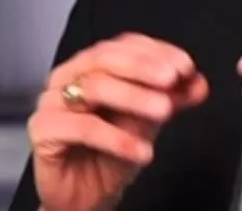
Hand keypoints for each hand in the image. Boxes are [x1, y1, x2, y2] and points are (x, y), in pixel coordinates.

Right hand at [28, 33, 208, 210]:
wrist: (86, 196)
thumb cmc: (111, 153)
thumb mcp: (149, 120)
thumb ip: (173, 98)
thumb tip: (198, 82)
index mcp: (93, 65)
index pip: (125, 45)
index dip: (157, 52)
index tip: (186, 67)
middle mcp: (68, 76)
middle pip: (105, 59)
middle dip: (144, 68)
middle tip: (173, 81)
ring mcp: (52, 101)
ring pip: (95, 88)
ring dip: (135, 99)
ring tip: (165, 113)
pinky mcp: (43, 129)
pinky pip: (83, 127)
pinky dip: (117, 138)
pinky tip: (143, 151)